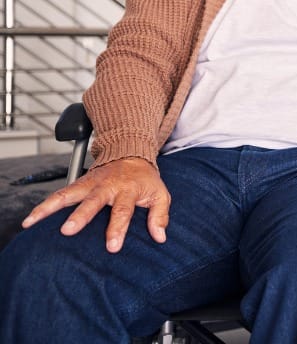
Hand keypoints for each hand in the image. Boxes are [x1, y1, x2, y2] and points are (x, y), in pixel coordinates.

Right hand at [22, 158, 170, 252]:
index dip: (117, 228)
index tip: (112, 247)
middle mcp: (107, 185)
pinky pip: (59, 194)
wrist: (131, 154)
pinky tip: (31, 219)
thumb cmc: (145, 180)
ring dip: (51, 207)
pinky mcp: (78, 183)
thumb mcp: (160, 194)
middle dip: (80, 216)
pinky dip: (44, 205)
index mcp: (128, 189)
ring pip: (68, 194)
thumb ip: (160, 215)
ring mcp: (90, 183)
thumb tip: (160, 237)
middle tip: (68, 230)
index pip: (123, 211)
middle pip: (93, 201)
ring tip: (33, 221)